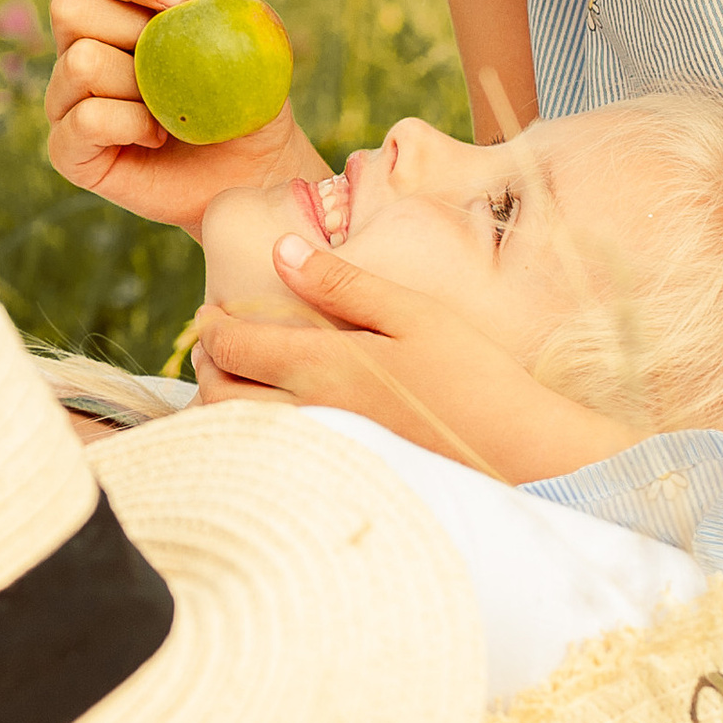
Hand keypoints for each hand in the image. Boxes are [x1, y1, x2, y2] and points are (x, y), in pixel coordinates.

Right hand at [45, 0, 323, 231]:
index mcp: (109, 8)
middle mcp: (76, 47)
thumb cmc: (241, 94)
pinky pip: (85, 120)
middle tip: (177, 60)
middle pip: (68, 7)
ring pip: (79, 64)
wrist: (254, 168)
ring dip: (139, 83)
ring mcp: (66, 100)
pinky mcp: (69, 150)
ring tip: (172, 106)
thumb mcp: (230, 29)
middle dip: (132, 28)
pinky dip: (132, 125)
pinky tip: (158, 135)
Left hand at [191, 237, 622, 483]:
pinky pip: (266, 457)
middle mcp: (308, 413)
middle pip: (217, 395)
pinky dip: (247, 435)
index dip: (211, 326)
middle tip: (214, 343)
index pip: (232, 346)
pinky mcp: (337, 472)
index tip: (213, 312)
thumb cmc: (470, 373)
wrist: (517, 451)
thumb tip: (279, 250)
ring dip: (219, 403)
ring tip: (235, 377)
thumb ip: (342, 282)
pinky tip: (271, 417)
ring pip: (234, 433)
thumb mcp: (411, 313)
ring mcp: (319, 449)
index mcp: (322, 366)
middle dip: (205, 365)